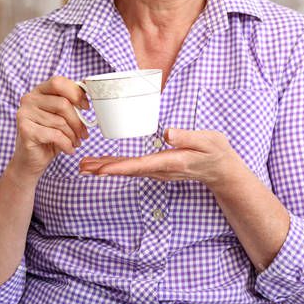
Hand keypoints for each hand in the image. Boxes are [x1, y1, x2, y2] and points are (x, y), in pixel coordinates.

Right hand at [8, 76, 90, 177]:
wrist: (30, 160)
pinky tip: (69, 149)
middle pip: (62, 104)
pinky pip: (55, 135)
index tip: (86, 107)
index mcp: (38, 91)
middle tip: (84, 133)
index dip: (75, 93)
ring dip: (73, 135)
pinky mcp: (25, 130)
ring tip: (75, 142)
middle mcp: (28, 99)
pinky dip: (67, 144)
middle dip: (78, 121)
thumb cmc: (48, 136)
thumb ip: (70, 102)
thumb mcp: (61, 117)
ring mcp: (24, 114)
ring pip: (60, 122)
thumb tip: (87, 90)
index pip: (58, 82)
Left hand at [78, 128, 245, 189]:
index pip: (140, 165)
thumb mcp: (207, 140)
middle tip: (82, 168)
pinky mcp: (157, 167)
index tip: (101, 170)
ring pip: (128, 170)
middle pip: (128, 170)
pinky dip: (115, 166)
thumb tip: (168, 133)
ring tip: (84, 167)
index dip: (119, 167)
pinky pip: (132, 168)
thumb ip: (188, 137)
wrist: (222, 168)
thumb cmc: (215, 151)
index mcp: (170, 161)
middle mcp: (161, 169)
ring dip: (106, 168)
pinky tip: (103, 165)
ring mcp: (158, 170)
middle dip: (104, 169)